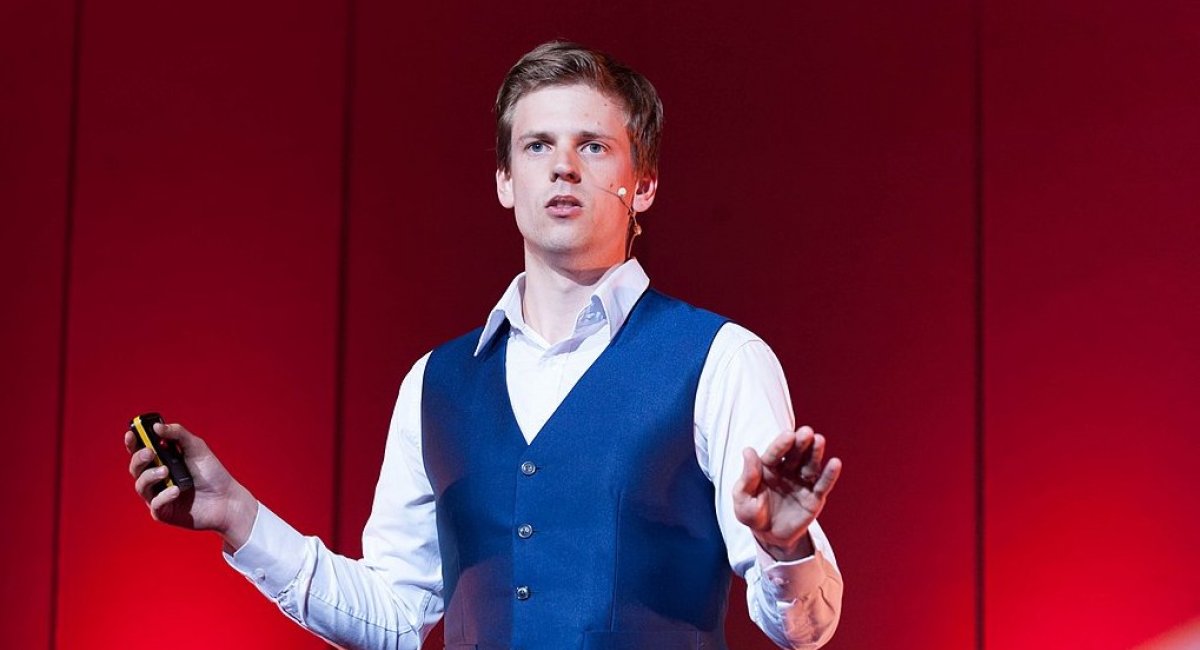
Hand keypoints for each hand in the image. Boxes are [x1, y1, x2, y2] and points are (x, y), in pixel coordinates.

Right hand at [125, 422, 256, 550]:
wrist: (226, 499)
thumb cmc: (211, 473)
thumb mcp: (196, 447)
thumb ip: (178, 434)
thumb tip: (156, 427)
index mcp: (161, 461)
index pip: (140, 451)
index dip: (133, 443)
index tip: (131, 433)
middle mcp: (156, 478)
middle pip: (135, 468)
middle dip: (139, 459)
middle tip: (150, 453)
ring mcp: (158, 495)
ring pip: (141, 485)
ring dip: (150, 476)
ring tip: (166, 471)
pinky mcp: (163, 512)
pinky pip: (155, 504)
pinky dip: (164, 496)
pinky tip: (176, 490)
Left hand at [732, 426, 841, 560]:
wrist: (769, 537)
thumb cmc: (753, 515)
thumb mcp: (743, 500)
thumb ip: (747, 478)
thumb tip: (748, 451)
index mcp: (768, 468)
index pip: (775, 453)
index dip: (781, 444)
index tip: (788, 435)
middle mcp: (787, 471)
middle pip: (795, 454)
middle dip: (801, 443)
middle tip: (807, 432)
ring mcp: (802, 483)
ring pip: (810, 465)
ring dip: (815, 453)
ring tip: (819, 440)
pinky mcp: (814, 497)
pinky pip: (822, 485)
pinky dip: (829, 475)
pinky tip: (835, 463)